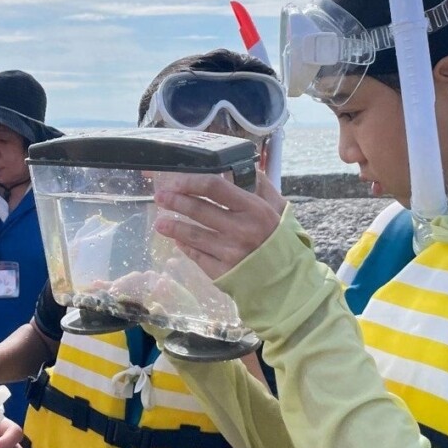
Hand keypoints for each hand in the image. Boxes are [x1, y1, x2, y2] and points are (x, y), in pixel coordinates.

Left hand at [152, 172, 287, 279]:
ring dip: (172, 226)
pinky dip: (185, 246)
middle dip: (175, 201)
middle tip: (160, 197)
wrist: (287, 280)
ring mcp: (229, 253)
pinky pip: (197, 256)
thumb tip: (245, 166)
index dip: (191, 182)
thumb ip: (261, 187)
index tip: (176, 181)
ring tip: (160, 222)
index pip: (215, 187)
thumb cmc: (281, 240)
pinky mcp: (222, 272)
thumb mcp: (279, 209)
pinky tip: (178, 240)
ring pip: (192, 235)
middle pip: (199, 210)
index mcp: (254, 210)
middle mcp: (240, 230)